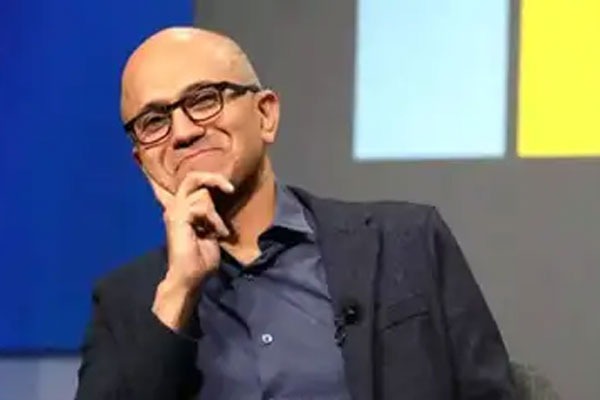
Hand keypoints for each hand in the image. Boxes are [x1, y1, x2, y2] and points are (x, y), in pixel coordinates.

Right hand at [149, 171, 233, 330]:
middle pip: (192, 177)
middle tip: (230, 188)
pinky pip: (201, 207)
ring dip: (215, 214)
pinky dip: (213, 220)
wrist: (190, 277)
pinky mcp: (178, 218)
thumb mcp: (210, 231)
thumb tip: (218, 203)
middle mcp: (175, 207)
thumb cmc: (200, 259)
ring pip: (201, 194)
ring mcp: (175, 211)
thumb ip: (211, 215)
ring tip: (218, 231)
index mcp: (181, 209)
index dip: (209, 179)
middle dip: (213, 178)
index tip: (228, 188)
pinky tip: (216, 234)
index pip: (192, 183)